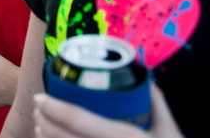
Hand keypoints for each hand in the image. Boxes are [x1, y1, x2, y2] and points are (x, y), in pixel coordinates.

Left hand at [33, 84, 182, 137]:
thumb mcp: (170, 132)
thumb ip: (157, 104)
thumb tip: (147, 78)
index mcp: (124, 135)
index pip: (77, 118)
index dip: (52, 107)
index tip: (39, 97)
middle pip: (61, 136)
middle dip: (43, 121)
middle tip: (38, 109)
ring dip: (44, 137)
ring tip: (41, 125)